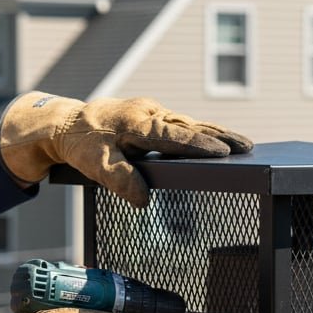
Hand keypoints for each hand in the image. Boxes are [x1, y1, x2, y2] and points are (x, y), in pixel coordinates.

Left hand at [0, 91, 252, 207]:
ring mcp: (153, 113)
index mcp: (136, 122)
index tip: (222, 152)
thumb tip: (143, 199)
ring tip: (242, 145)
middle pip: (190, 126)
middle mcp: (148, 112)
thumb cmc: (81, 143)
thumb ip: (120, 179)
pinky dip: (200, 134)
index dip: (198, 145)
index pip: (173, 135)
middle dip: (219, 136)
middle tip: (246, 146)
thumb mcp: (95, 164)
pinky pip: (181, 126)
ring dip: (215, 134)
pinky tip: (217, 142)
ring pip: (189, 124)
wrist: (66, 124)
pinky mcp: (153, 118)